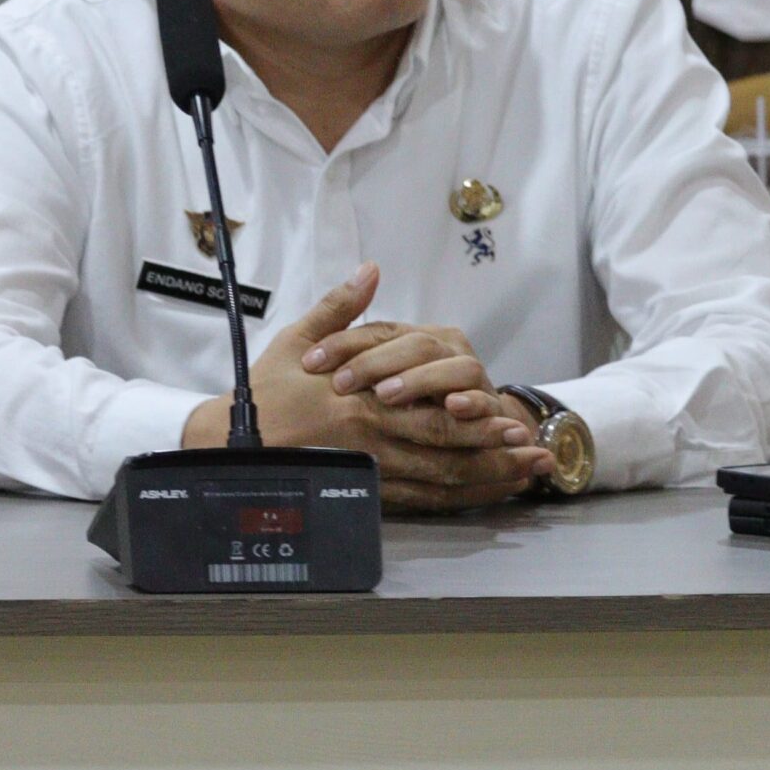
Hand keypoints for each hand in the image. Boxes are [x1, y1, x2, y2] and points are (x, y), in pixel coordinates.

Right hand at [182, 264, 552, 512]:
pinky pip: (418, 499)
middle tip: (535, 452)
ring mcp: (368, 471)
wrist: (234, 440)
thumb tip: (370, 270)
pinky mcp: (363, 489)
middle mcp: (371, 441)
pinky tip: (483, 493)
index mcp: (361, 404)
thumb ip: (340, 307)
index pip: (430, 417)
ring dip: (486, 480)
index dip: (477, 422)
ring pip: (438, 483)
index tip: (512, 420)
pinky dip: (455, 498)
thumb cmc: (267, 389)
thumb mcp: (299, 339)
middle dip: (495, 454)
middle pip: (446, 454)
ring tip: (525, 476)